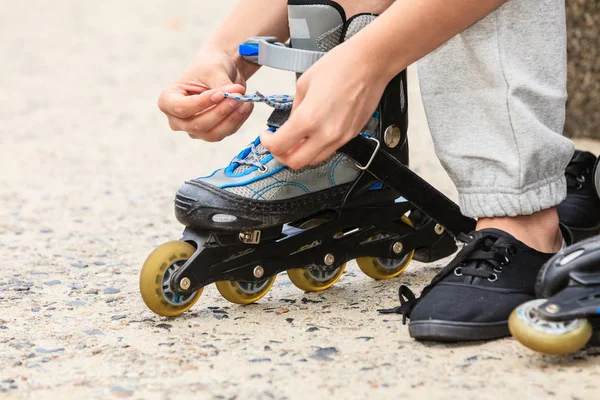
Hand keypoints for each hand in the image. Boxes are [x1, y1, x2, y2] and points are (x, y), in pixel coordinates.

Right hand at [158, 49, 253, 141]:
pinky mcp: (211, 133)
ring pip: (214, 134)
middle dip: (221, 111)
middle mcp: (177, 120)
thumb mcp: (213, 70)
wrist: (220, 70)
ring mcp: (194, 130)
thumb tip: (237, 95)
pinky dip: (238, 120)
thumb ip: (222, 85)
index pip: (183, 108)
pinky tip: (246, 106)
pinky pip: (226, 133)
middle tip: (238, 97)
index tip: (220, 93)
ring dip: (232, 119)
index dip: (202, 103)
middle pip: (198, 125)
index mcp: (168, 101)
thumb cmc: (209, 66)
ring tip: (246, 102)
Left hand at [260, 42, 388, 168]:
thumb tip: (291, 123)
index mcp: (308, 119)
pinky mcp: (350, 136)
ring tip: (296, 140)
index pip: (279, 146)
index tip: (267, 135)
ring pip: (313, 160)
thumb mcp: (304, 84)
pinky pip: (329, 151)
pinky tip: (313, 135)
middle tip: (278, 144)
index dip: (267, 143)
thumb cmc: (340, 66)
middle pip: (295, 162)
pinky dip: (316, 149)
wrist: (370, 64)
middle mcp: (325, 134)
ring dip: (300, 154)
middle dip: (281, 155)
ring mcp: (340, 138)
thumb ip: (294, 109)